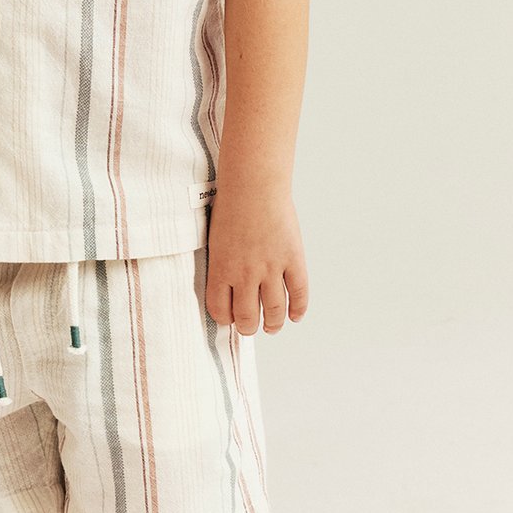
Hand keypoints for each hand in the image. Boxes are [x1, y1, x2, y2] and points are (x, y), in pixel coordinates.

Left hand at [204, 188, 307, 334]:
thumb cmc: (230, 206)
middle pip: (248, 317)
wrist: (253, 185)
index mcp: (221, 270)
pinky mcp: (292, 259)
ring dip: (274, 324)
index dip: (226, 319)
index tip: (230, 319)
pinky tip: (295, 316)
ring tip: (273, 326)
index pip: (221, 310)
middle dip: (249, 328)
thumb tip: (227, 285)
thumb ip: (222, 264)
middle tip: (251, 327)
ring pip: (274, 311)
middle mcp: (245, 275)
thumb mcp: (214, 239)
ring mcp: (271, 268)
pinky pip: (298, 293)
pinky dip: (298, 309)